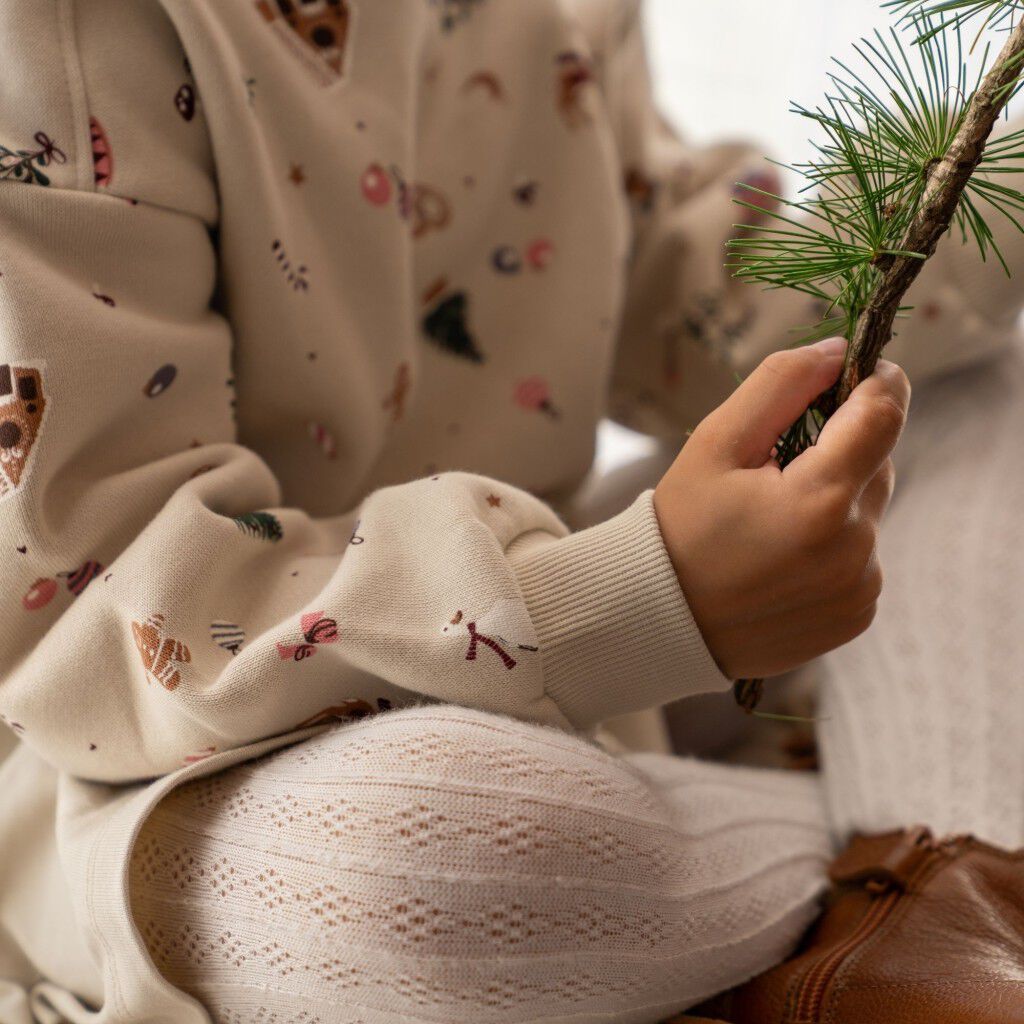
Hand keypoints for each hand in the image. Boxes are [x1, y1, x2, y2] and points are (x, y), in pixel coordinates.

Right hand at [653, 337, 909, 680]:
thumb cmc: (680, 529)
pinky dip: (834, 545)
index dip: (877, 381)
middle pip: (878, 463)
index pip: (884, 414)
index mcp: (819, 500)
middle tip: (777, 466)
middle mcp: (854, 549)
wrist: (661, 622)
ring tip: (772, 520)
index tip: (854, 374)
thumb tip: (838, 351)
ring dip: (837, 498)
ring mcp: (859, 588)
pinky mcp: (856, 614)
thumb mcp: (715, 443)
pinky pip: (863, 557)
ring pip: (869, 511)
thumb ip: (780, 385)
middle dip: (840, 449)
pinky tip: (783, 557)